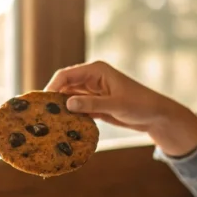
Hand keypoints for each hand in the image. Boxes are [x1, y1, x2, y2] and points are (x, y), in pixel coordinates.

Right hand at [44, 61, 196, 155]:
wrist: (155, 116)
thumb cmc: (140, 105)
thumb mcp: (116, 105)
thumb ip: (92, 104)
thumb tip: (68, 104)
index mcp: (96, 70)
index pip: (67, 75)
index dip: (52, 86)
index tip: (42, 101)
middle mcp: (92, 78)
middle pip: (65, 86)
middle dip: (54, 98)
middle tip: (41, 113)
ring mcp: (93, 92)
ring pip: (70, 98)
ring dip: (61, 108)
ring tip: (48, 122)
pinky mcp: (95, 104)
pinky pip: (78, 108)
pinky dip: (71, 115)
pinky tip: (63, 126)